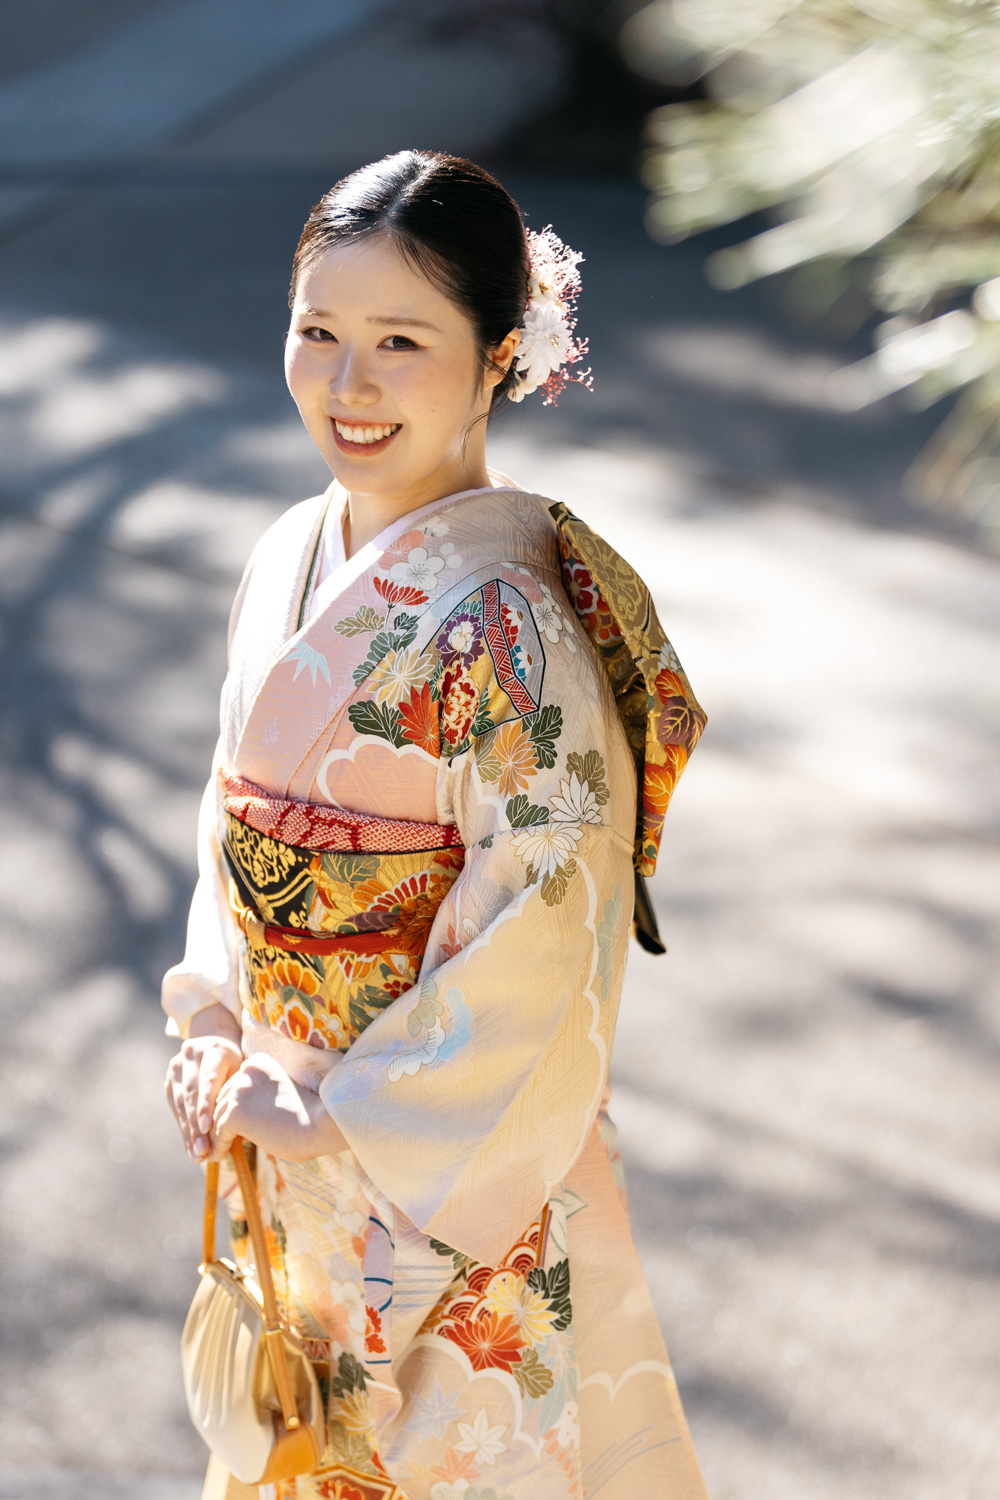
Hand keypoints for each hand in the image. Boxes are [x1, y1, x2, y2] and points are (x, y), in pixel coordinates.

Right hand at [164, 1004, 242, 1162]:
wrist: (216, 1043)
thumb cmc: (237, 1064)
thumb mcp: (242, 1072)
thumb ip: (239, 1095)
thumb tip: (243, 1133)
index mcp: (214, 1051)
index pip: (208, 1080)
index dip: (206, 1105)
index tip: (208, 1128)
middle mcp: (191, 1055)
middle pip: (191, 1094)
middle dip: (196, 1125)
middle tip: (203, 1151)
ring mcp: (177, 1067)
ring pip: (180, 1103)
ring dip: (189, 1132)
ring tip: (198, 1155)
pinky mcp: (170, 1080)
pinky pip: (175, 1108)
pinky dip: (185, 1128)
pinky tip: (191, 1147)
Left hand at [210, 1052, 347, 1162]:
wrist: (321, 1125)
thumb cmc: (307, 1116)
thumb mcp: (278, 1095)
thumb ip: (257, 1097)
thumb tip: (232, 1117)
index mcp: (259, 1061)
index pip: (234, 1085)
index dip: (235, 1107)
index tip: (237, 1127)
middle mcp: (247, 1070)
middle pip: (222, 1100)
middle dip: (223, 1121)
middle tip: (222, 1142)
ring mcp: (240, 1090)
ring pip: (217, 1117)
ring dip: (218, 1135)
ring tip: (217, 1151)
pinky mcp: (236, 1113)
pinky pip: (218, 1133)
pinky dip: (218, 1146)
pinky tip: (219, 1157)